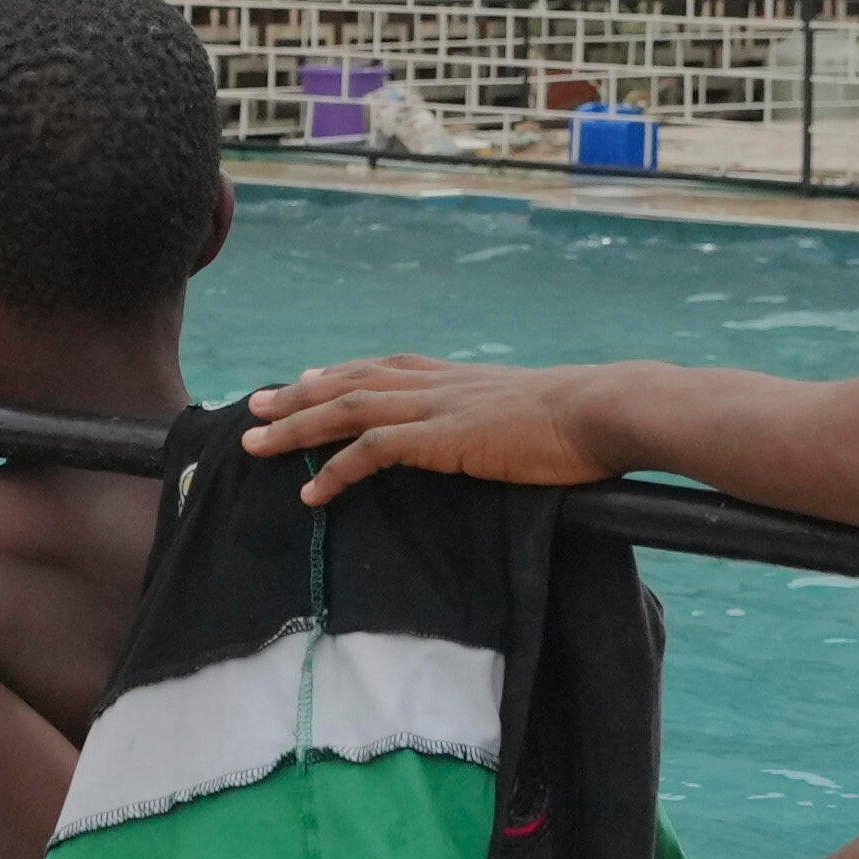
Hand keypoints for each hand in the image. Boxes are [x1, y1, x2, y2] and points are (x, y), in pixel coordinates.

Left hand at [237, 358, 622, 506]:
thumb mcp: (530, 409)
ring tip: (256, 444)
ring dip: (296, 427)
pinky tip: (311, 490)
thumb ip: (500, 416)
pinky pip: (373, 452)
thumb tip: (503, 433)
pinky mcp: (442, 439)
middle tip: (254, 407)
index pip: (384, 367)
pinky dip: (336, 468)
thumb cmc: (583, 419)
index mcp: (457, 377)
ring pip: (347, 410)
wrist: (604, 410)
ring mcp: (436, 408)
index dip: (339, 373)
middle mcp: (437, 383)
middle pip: (350, 382)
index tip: (304, 378)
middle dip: (297, 395)